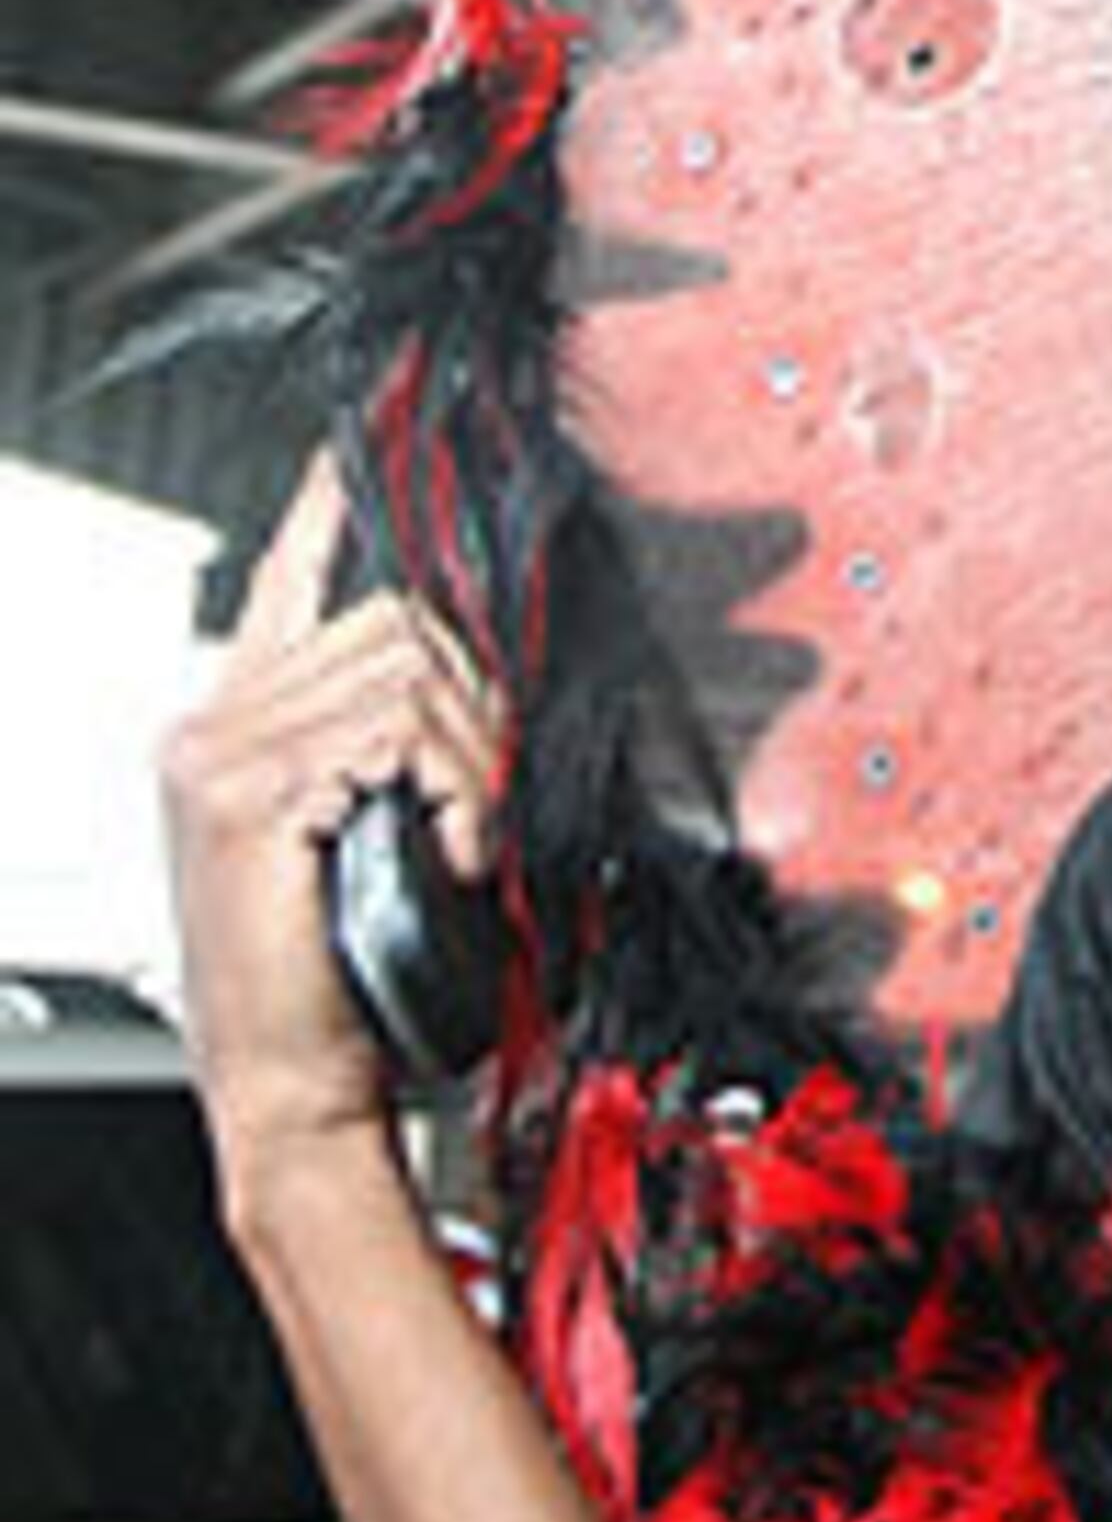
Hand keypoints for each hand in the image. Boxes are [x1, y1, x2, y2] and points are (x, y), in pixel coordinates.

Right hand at [160, 453, 509, 1208]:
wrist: (295, 1079)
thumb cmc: (335, 967)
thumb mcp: (357, 830)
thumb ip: (377, 744)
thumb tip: (457, 674)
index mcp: (234, 724)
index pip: (284, 580)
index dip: (328, 508)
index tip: (362, 443)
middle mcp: (216, 726)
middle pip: (390, 621)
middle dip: (472, 695)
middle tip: (485, 786)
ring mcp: (223, 758)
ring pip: (405, 670)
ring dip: (468, 753)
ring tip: (460, 832)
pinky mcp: (253, 797)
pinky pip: (394, 732)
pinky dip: (447, 790)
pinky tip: (442, 852)